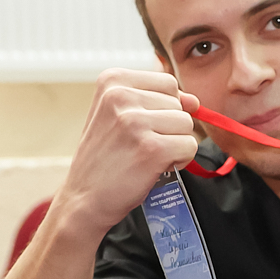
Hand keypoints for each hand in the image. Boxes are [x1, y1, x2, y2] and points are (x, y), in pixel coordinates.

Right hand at [51, 69, 203, 247]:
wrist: (85, 198)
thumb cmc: (105, 158)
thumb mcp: (118, 116)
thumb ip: (156, 101)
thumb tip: (194, 101)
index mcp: (112, 80)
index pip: (167, 83)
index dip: (165, 108)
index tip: (140, 127)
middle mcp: (121, 96)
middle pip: (179, 104)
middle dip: (169, 128)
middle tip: (140, 146)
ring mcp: (135, 122)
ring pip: (187, 124)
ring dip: (175, 144)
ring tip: (147, 156)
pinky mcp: (151, 148)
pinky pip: (190, 146)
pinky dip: (180, 160)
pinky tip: (155, 167)